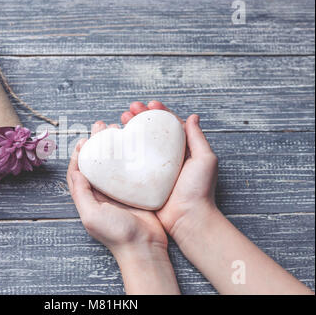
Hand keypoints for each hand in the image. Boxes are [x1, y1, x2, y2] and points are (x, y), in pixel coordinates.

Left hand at [67, 121, 167, 253]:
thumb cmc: (117, 235)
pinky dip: (130, 156)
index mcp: (89, 198)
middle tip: (101, 127)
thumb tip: (76, 171)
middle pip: (96, 163)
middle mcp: (102, 193)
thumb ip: (81, 193)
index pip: (78, 172)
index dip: (78, 155)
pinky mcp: (136, 190)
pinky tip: (134, 145)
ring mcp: (119, 191)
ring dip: (113, 146)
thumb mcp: (92, 216)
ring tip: (117, 129)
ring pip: (113, 163)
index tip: (83, 140)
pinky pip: (130, 169)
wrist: (145, 247)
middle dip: (96, 144)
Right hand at [121, 101, 217, 235]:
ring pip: (140, 145)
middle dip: (140, 118)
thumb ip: (198, 138)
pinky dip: (125, 153)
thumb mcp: (205, 159)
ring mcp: (155, 170)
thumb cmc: (199, 190)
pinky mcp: (144, 182)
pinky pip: (133, 164)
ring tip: (120, 122)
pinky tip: (117, 145)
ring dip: (130, 132)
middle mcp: (168, 158)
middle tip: (129, 110)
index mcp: (183, 151)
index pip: (169, 126)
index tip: (149, 104)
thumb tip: (193, 117)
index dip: (159, 112)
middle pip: (152, 132)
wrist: (188, 218)